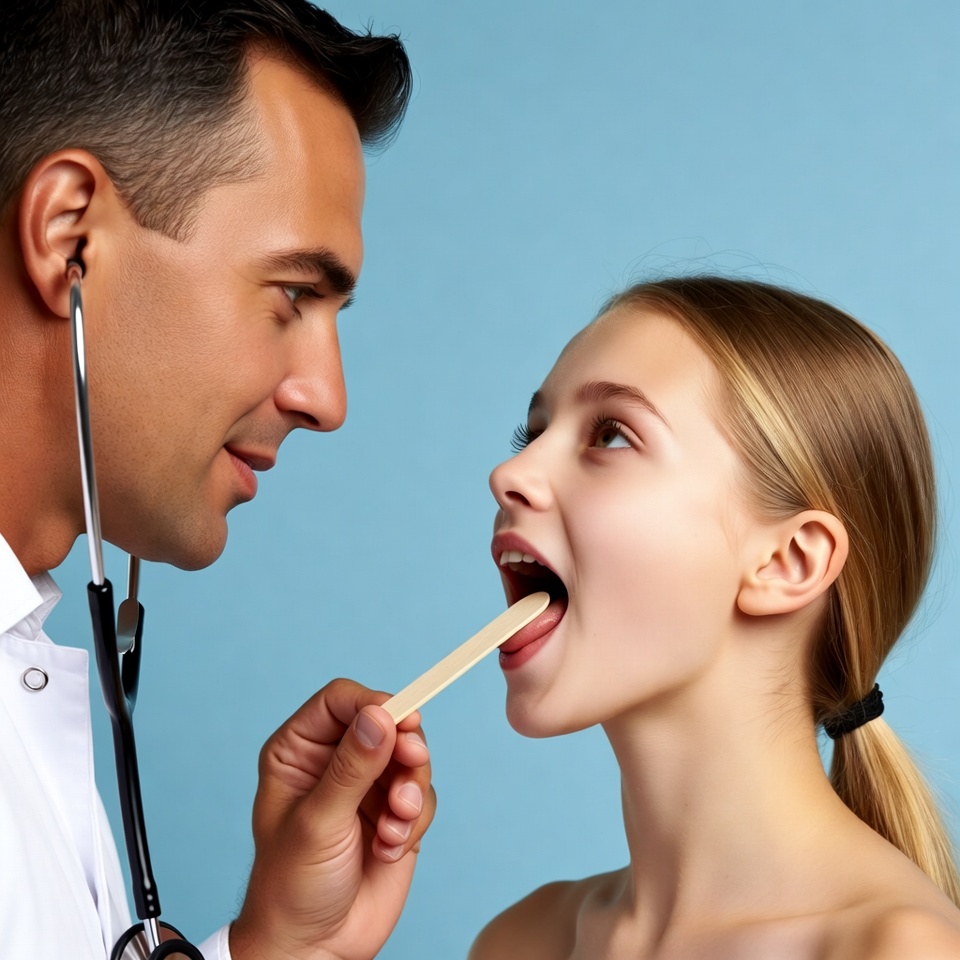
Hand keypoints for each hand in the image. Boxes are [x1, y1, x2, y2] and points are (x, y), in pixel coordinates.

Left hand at [230, 679, 435, 959]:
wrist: (315, 948)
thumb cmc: (292, 886)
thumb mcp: (318, 822)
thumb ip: (352, 768)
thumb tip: (381, 717)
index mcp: (300, 750)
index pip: (341, 701)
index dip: (374, 703)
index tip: (402, 720)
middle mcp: (335, 761)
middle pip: (386, 723)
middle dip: (404, 749)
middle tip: (413, 765)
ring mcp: (367, 787)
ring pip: (410, 758)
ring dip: (409, 792)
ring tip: (393, 825)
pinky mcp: (394, 813)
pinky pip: (422, 795)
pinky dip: (413, 821)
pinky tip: (390, 847)